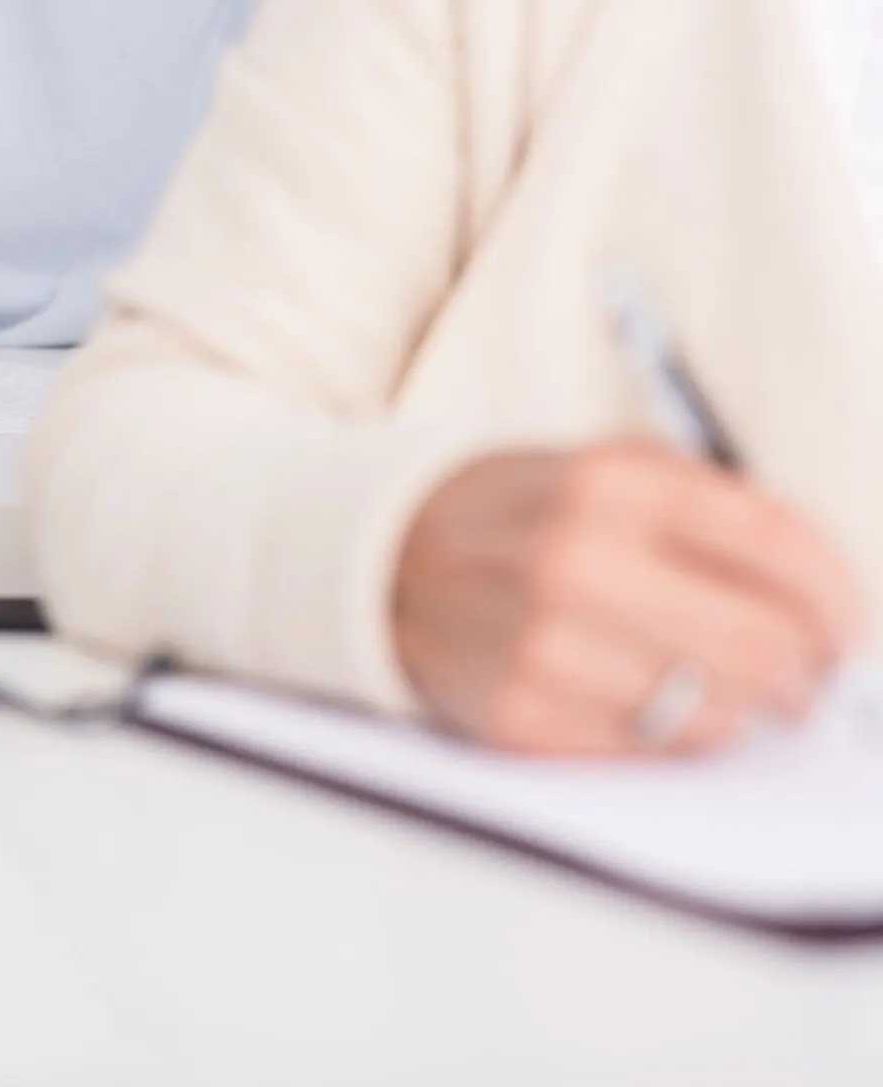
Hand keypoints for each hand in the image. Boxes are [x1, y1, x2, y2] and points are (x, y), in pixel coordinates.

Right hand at [393, 443, 860, 755]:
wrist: (388, 560)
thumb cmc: (526, 517)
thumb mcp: (615, 471)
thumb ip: (727, 514)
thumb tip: (834, 608)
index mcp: (613, 483)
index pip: (781, 551)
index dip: (839, 600)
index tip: (846, 627)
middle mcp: (576, 562)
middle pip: (764, 646)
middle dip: (808, 673)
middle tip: (808, 677)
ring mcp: (541, 646)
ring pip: (716, 714)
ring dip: (742, 712)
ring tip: (726, 692)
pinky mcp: (518, 717)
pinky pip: (649, 753)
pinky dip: (670, 737)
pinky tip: (651, 703)